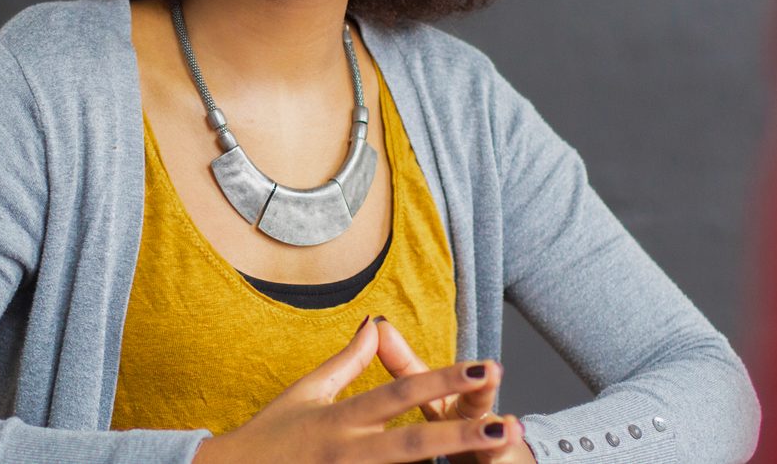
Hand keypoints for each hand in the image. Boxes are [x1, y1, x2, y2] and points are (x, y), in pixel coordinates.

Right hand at [193, 318, 517, 463]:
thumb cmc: (270, 436)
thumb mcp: (306, 393)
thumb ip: (347, 363)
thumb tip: (375, 325)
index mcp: (339, 418)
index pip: (399, 392)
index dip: (443, 378)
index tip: (485, 366)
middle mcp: (344, 452)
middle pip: (411, 445)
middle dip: (460, 437)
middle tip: (506, 426)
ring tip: (491, 460)